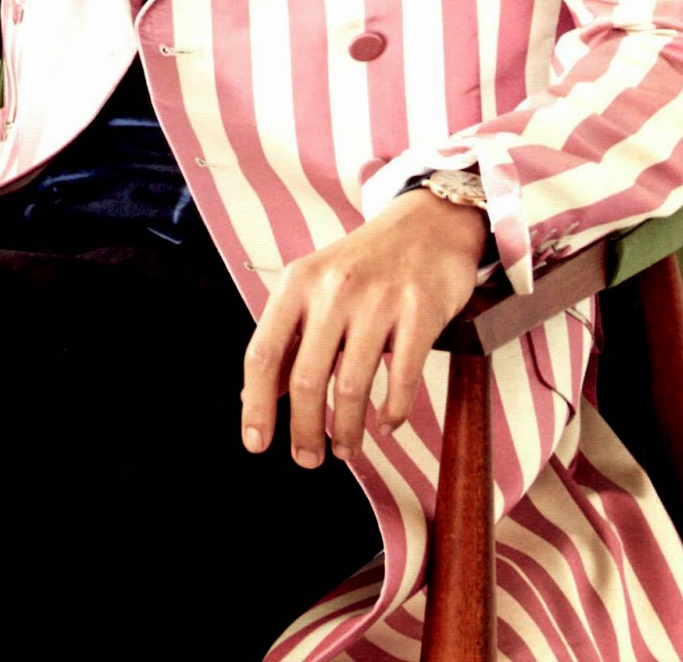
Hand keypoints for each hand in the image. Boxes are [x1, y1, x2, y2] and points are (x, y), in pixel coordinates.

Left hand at [241, 189, 487, 466]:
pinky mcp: (421, 309)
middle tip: (308, 459)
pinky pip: (401, 378)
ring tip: (346, 449)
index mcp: (298, 281)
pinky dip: (391, 412)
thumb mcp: (315, 285)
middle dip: (304, 431)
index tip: (256, 444)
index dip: (256, 405)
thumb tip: (254, 397)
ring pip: (352, 387)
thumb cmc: (364, 264)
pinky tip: (386, 424)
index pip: (263, 352)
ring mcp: (379, 298)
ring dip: (346, 431)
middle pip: (307, 380)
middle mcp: (334, 288)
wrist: (428, 223)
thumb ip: (288, 336)